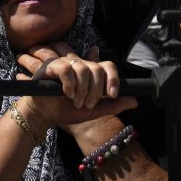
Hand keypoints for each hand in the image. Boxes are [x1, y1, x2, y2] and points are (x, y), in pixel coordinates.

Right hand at [17, 43, 135, 130]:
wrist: (45, 116)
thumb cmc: (67, 111)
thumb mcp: (94, 111)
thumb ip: (113, 105)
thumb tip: (135, 101)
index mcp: (91, 72)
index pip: (108, 65)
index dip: (114, 78)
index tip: (113, 95)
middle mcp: (80, 65)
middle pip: (98, 69)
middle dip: (95, 91)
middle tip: (87, 104)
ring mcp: (65, 63)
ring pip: (83, 69)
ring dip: (82, 90)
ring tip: (76, 101)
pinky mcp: (51, 66)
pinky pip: (66, 69)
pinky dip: (69, 84)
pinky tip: (66, 93)